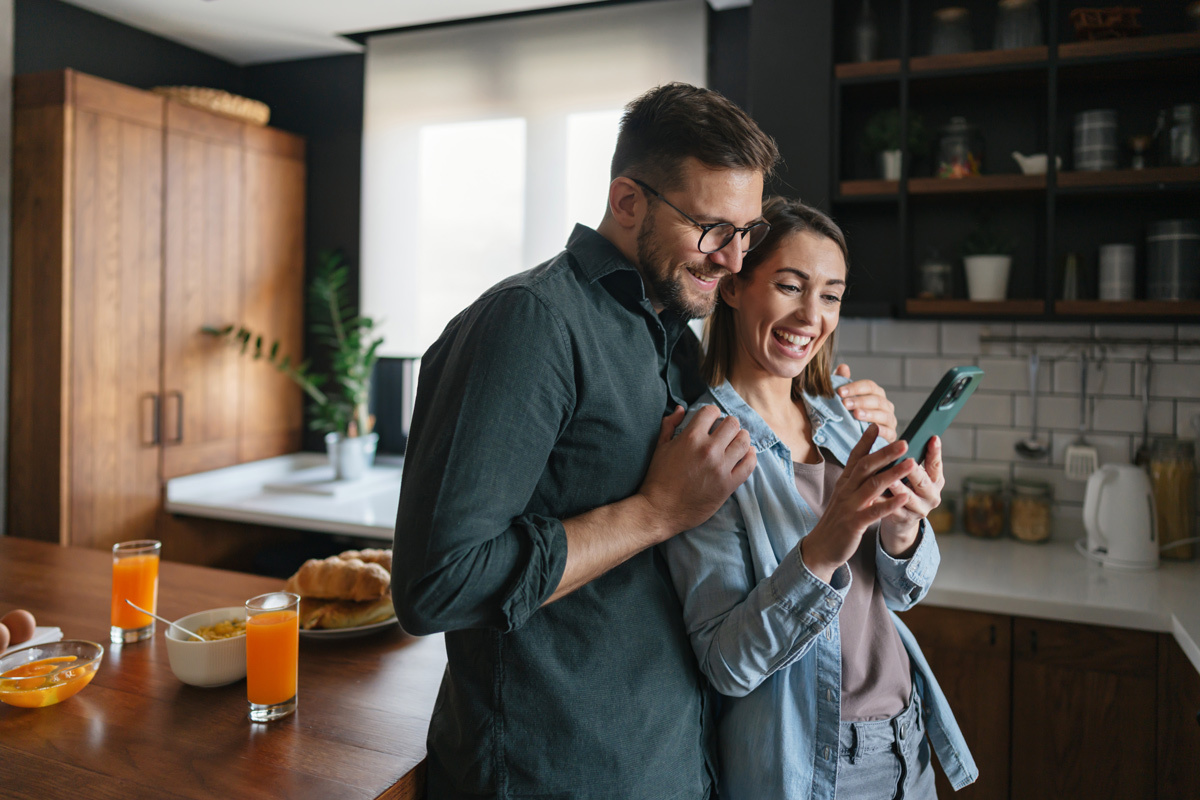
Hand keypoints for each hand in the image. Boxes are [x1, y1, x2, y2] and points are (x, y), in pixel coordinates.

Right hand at [638, 405, 756, 540]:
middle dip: (729, 425)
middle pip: (732, 424)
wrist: (661, 510)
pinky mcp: (728, 484)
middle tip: (725, 432)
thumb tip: (681, 409)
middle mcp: (708, 450)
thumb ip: (670, 425)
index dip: (712, 413)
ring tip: (736, 442)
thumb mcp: (660, 447)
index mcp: (690, 438)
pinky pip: (749, 464)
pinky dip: (750, 456)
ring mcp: (721, 467)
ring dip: (741, 438)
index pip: (711, 412)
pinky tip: (746, 455)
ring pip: (744, 441)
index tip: (712, 420)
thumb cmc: (658, 478)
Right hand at [800, 424, 914, 582]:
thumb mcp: (844, 497)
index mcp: (844, 484)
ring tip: (911, 463)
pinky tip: (904, 497)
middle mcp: (846, 491)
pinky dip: (889, 504)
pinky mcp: (854, 524)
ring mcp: (849, 507)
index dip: (864, 442)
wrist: (821, 547)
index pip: (854, 458)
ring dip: (893, 473)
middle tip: (904, 442)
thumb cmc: (836, 521)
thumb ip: (856, 482)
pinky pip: (874, 512)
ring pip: (872, 486)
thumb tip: (871, 468)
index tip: (875, 426)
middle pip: (866, 467)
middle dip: (885, 453)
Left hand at [834, 363, 897, 441]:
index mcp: (875, 394)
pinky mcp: (891, 436)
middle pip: (876, 399)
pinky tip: (871, 429)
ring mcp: (890, 421)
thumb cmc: (849, 417)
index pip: (869, 386)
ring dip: (870, 413)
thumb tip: (843, 367)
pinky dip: (881, 430)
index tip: (839, 392)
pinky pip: (889, 432)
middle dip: (859, 400)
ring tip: (856, 414)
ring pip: (884, 415)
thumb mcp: (843, 400)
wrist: (855, 441)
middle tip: (845, 403)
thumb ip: (843, 384)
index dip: (854, 387)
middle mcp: (885, 406)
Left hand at [880, 436, 944, 555]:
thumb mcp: (916, 475)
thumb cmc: (908, 487)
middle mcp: (931, 496)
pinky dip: (883, 503)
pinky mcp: (903, 519)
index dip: (935, 452)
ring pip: (907, 497)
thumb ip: (916, 458)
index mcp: (935, 481)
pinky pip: (892, 511)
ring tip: (889, 480)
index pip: (936, 464)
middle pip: (923, 482)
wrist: (901, 519)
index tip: (933, 438)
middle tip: (907, 460)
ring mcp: (918, 509)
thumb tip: (914, 435)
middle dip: (915, 471)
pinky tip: (873, 496)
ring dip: (898, 487)